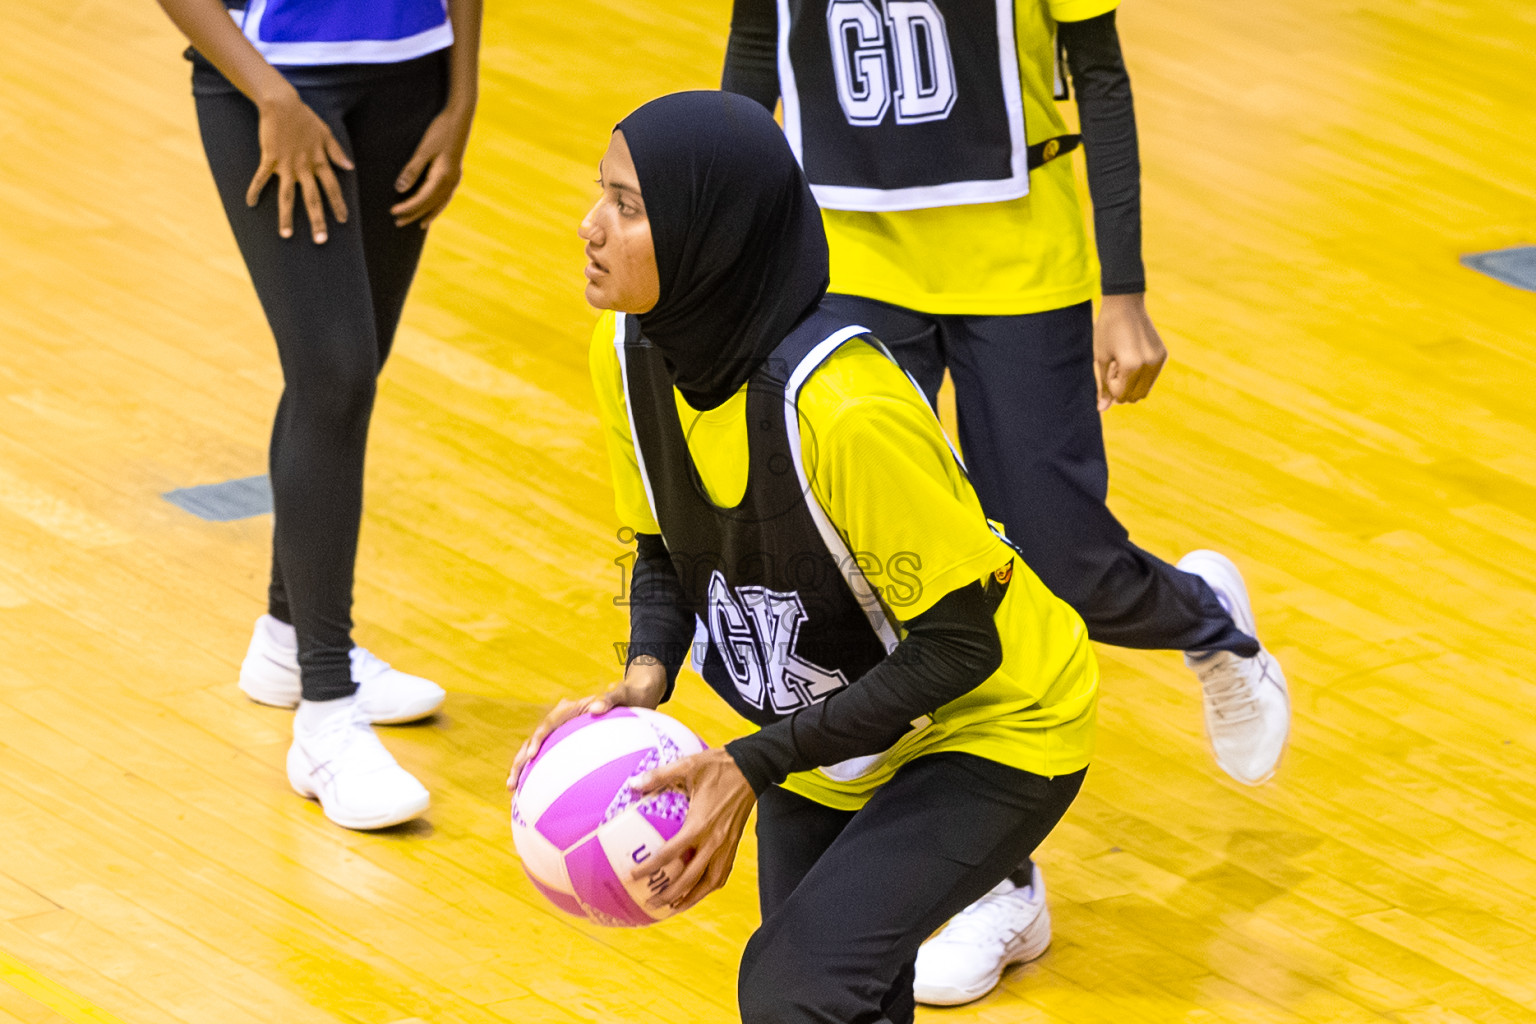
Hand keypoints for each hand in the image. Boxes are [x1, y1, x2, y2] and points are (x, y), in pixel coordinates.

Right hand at [247, 87, 353, 242]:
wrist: (282, 103)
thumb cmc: (304, 118)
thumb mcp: (326, 134)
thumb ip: (337, 152)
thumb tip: (350, 168)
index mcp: (320, 162)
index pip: (332, 188)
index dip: (338, 205)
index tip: (343, 221)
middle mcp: (305, 167)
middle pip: (313, 199)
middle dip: (318, 220)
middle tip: (321, 241)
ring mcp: (286, 165)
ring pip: (288, 196)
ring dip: (287, 217)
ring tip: (287, 235)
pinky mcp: (269, 159)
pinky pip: (261, 178)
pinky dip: (255, 190)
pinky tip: (250, 203)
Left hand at [391, 105, 473, 227]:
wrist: (460, 119)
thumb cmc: (440, 131)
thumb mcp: (424, 150)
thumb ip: (412, 170)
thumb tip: (399, 189)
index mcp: (443, 177)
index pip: (422, 199)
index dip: (407, 207)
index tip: (393, 212)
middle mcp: (451, 182)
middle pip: (430, 204)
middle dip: (414, 214)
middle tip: (398, 223)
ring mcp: (455, 179)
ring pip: (440, 203)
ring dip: (428, 213)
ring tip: (419, 224)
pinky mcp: (455, 174)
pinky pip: (445, 196)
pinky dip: (438, 205)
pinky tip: (433, 207)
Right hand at [508, 658, 668, 790]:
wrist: (633, 698)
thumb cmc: (628, 696)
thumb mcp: (621, 695)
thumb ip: (609, 699)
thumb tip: (596, 708)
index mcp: (569, 710)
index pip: (547, 725)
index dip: (537, 740)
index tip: (532, 756)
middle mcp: (561, 723)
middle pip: (534, 742)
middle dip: (520, 762)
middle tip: (512, 783)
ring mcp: (563, 735)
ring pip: (538, 754)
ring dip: (524, 770)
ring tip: (513, 791)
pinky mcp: (568, 747)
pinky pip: (553, 763)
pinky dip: (543, 777)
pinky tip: (537, 797)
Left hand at [627, 748, 756, 913]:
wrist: (752, 767)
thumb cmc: (718, 765)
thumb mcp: (687, 765)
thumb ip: (659, 775)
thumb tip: (632, 783)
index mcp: (699, 824)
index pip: (670, 854)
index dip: (651, 867)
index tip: (634, 876)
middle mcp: (715, 840)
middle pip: (691, 878)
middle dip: (670, 894)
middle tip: (652, 902)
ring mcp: (727, 845)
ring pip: (710, 882)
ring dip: (692, 898)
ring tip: (675, 906)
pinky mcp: (735, 844)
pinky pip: (723, 873)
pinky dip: (709, 886)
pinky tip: (698, 889)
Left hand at [1093, 293, 1167, 410]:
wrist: (1124, 303)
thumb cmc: (1107, 330)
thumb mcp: (1101, 358)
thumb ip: (1103, 386)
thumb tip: (1102, 410)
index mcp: (1131, 365)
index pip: (1121, 395)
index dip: (1111, 384)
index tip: (1110, 365)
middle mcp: (1149, 364)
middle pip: (1135, 397)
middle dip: (1122, 388)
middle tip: (1117, 364)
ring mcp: (1159, 360)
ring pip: (1145, 390)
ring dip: (1132, 383)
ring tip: (1125, 360)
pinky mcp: (1163, 355)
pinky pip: (1151, 378)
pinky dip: (1141, 375)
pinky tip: (1133, 355)